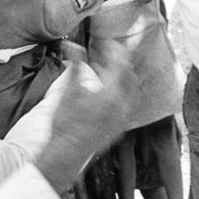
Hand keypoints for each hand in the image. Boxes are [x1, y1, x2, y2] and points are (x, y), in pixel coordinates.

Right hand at [35, 56, 135, 193]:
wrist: (66, 154)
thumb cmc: (65, 124)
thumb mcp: (68, 91)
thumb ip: (74, 65)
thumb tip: (70, 44)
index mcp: (112, 94)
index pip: (122, 65)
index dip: (117, 51)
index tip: (108, 45)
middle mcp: (123, 106)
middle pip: (131, 77)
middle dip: (122, 64)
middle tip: (109, 57)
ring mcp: (123, 119)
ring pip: (133, 92)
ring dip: (123, 79)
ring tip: (107, 74)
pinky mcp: (119, 128)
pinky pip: (129, 106)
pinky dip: (123, 95)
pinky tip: (108, 94)